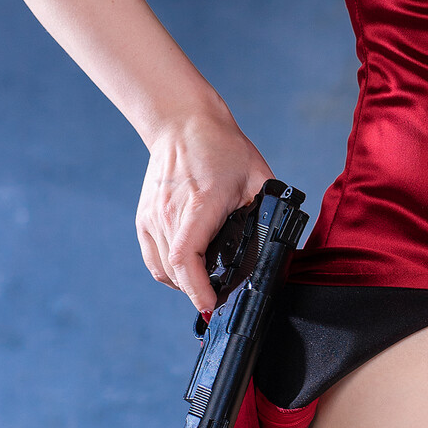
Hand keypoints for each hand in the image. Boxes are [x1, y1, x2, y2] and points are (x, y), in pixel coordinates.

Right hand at [136, 105, 272, 314]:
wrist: (182, 123)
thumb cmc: (222, 147)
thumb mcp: (257, 176)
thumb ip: (269, 207)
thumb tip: (283, 238)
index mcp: (199, 204)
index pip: (186, 258)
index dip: (197, 289)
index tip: (212, 304)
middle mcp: (169, 213)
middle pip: (175, 272)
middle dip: (198, 291)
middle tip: (221, 297)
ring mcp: (152, 216)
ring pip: (162, 269)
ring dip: (184, 283)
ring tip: (207, 283)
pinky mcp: (144, 217)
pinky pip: (153, 259)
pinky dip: (169, 272)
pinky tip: (187, 271)